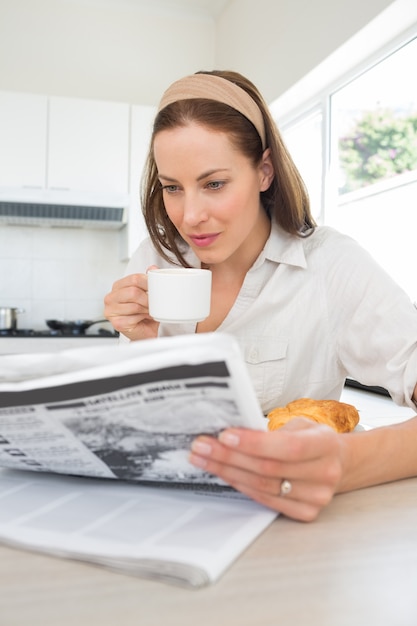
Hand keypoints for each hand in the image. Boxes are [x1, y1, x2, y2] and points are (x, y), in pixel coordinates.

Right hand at [104, 267, 159, 339]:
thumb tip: (153, 268)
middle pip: (133, 291)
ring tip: (149, 312)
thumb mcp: (148, 293)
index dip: (148, 283)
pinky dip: (142, 319)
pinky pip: (134, 317)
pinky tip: (144, 319)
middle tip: (154, 304)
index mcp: (118, 286)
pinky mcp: (116, 323)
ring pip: (135, 305)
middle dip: (148, 299)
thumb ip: (148, 279)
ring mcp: (111, 311)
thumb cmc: (146, 312)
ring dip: (146, 310)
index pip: (134, 278)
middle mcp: (111, 297)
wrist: (146, 332)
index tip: (156, 289)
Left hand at [189, 417, 346, 521]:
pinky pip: (265, 499)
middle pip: (268, 468)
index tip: (225, 435)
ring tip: (204, 458)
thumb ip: (274, 430)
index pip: (288, 447)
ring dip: (228, 471)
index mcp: (326, 445)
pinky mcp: (305, 513)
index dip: (254, 443)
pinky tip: (224, 474)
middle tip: (202, 446)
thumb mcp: (301, 424)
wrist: (338, 463)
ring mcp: (316, 497)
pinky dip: (241, 485)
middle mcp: (325, 474)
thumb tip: (232, 431)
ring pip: (262, 486)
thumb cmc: (313, 439)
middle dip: (229, 456)